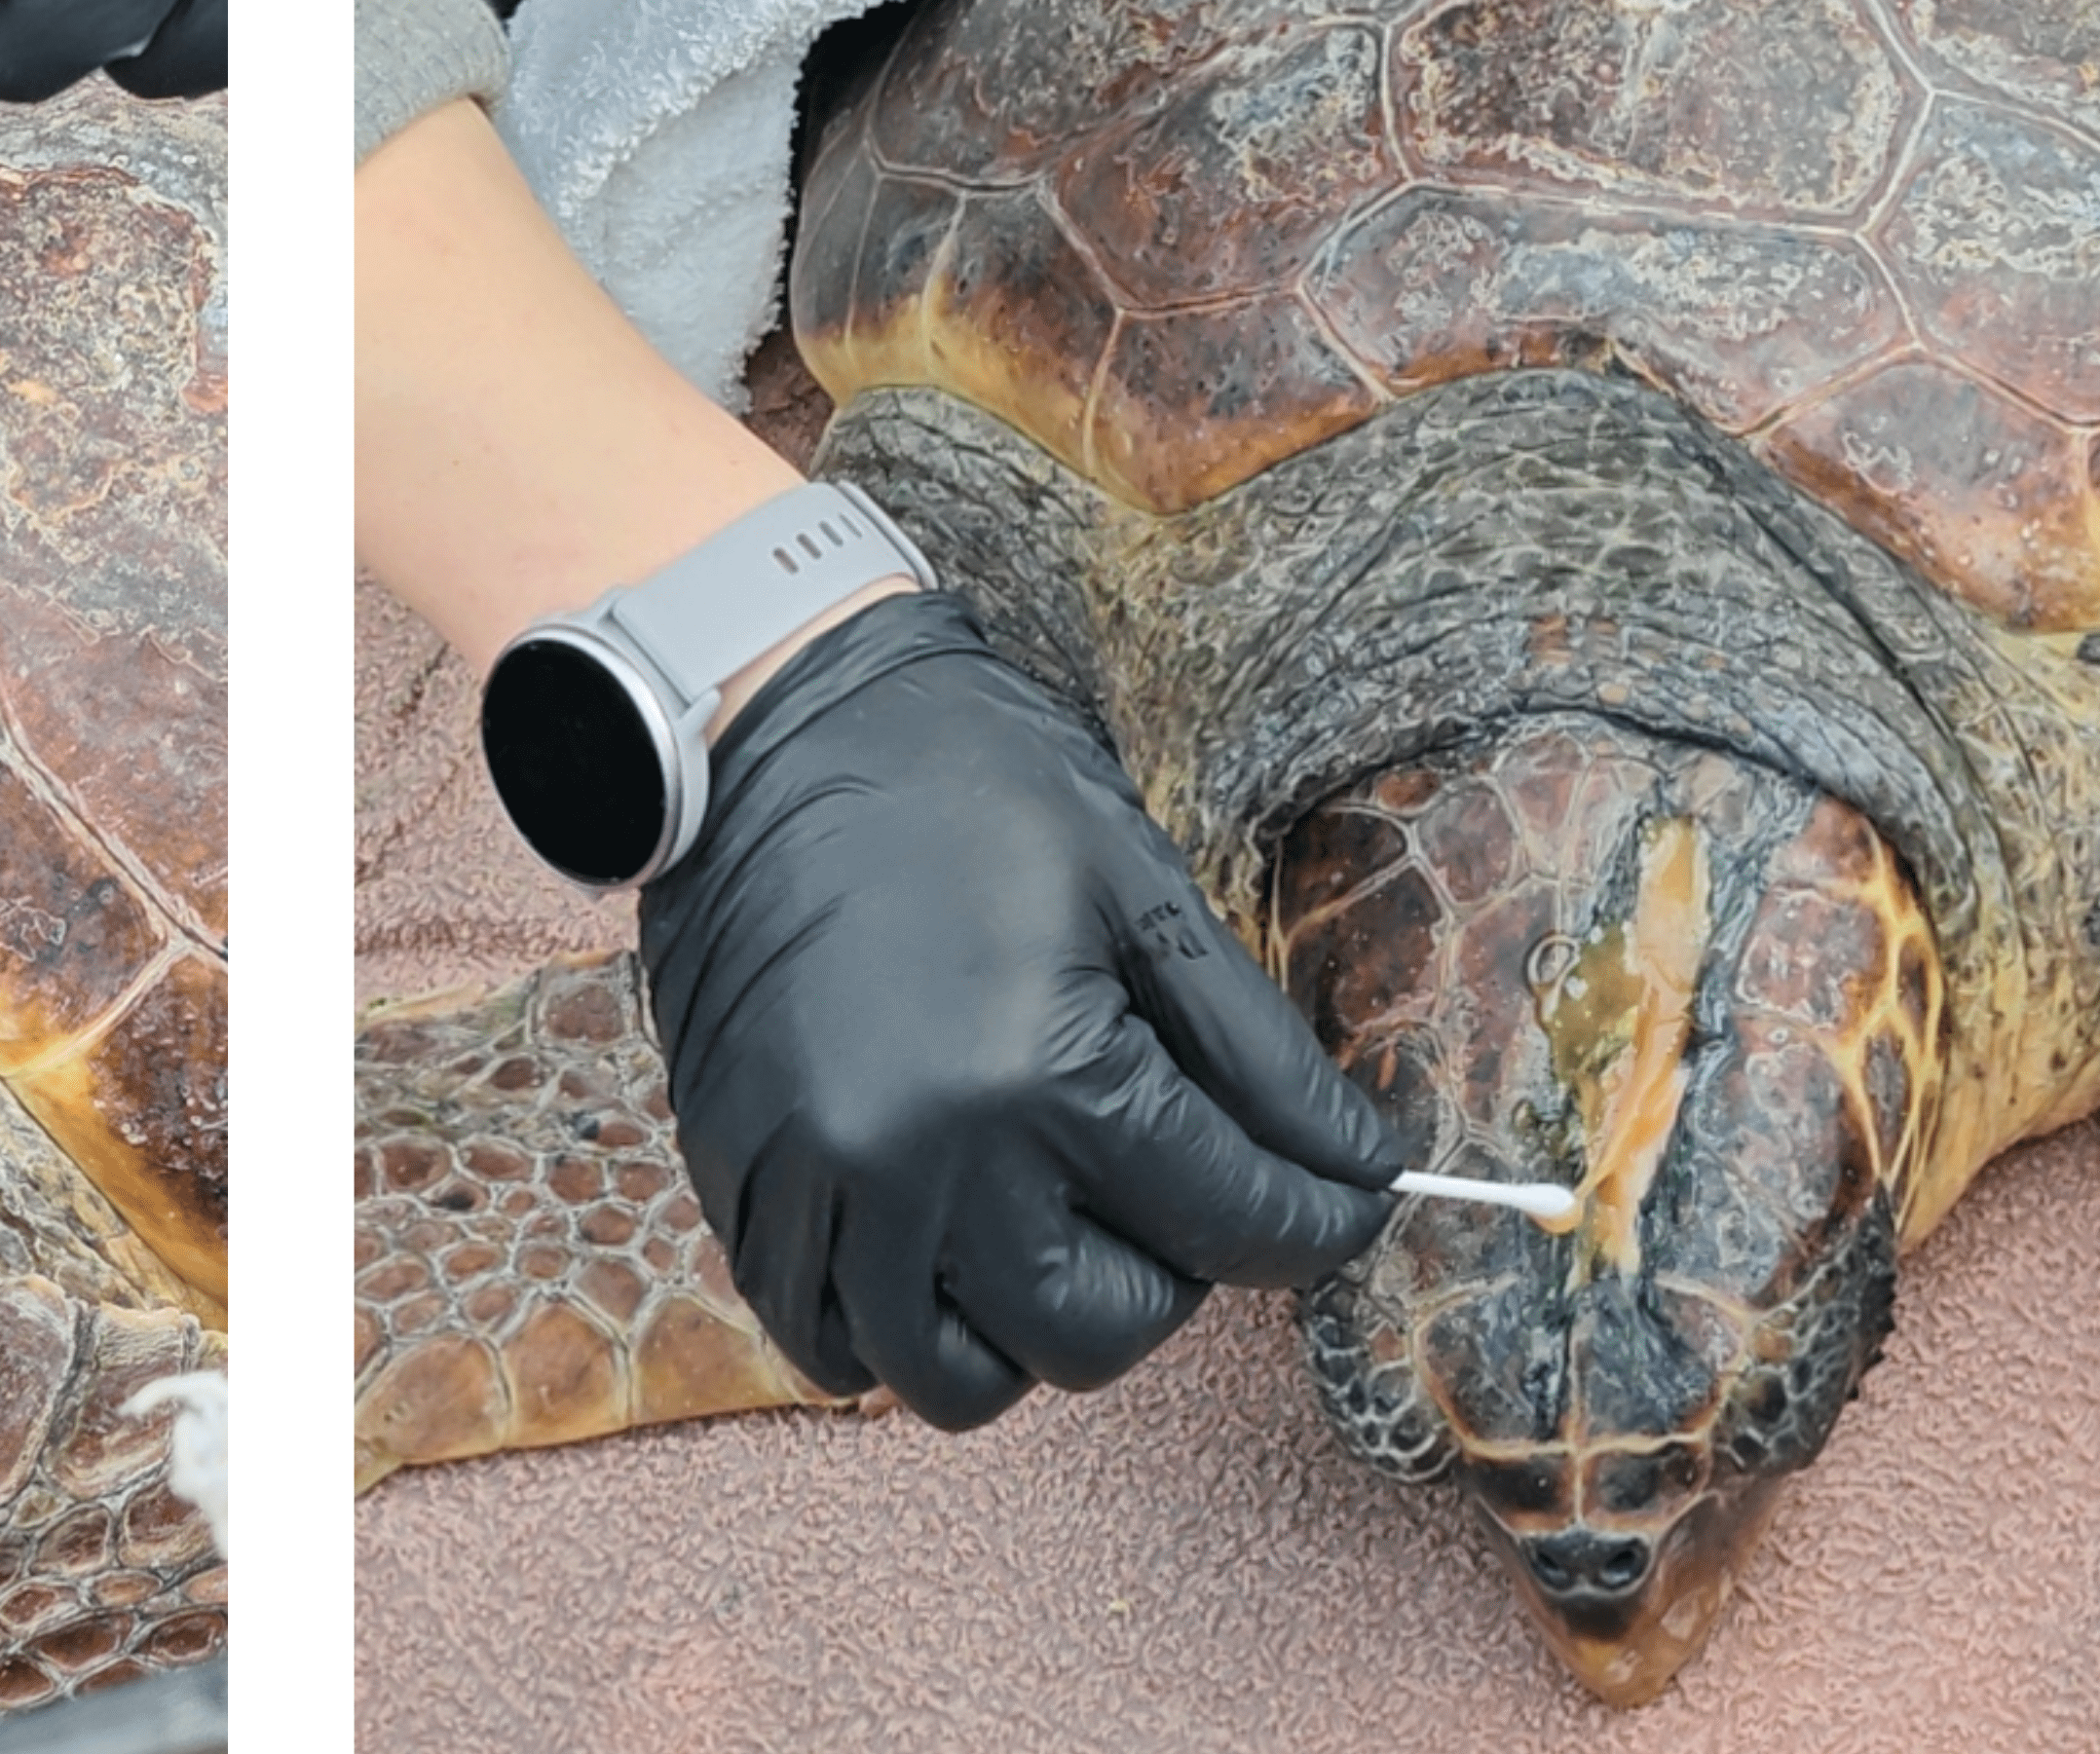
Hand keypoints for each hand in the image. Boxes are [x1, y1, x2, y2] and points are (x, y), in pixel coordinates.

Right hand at [636, 591, 1401, 1426]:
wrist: (766, 721)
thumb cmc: (966, 783)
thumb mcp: (1142, 893)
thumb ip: (1260, 1060)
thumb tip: (1362, 1172)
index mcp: (1042, 1075)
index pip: (1237, 1226)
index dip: (1321, 1222)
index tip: (1345, 1204)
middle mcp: (922, 1158)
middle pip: (1096, 1334)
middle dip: (1167, 1281)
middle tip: (1168, 1194)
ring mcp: (815, 1183)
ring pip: (950, 1378)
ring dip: (1025, 1330)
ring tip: (1050, 1234)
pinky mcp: (738, 1179)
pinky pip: (825, 1345)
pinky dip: (893, 1335)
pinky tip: (939, 1254)